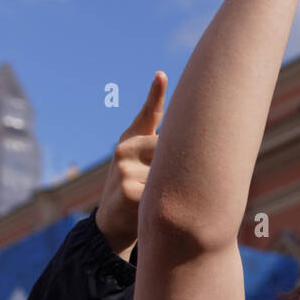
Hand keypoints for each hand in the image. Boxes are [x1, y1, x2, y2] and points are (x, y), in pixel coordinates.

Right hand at [94, 72, 166, 258]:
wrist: (113, 223)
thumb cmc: (136, 190)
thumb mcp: (144, 167)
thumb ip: (161, 148)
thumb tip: (185, 128)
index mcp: (130, 140)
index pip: (148, 115)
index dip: (155, 94)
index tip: (162, 75)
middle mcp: (124, 149)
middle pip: (169, 151)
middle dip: (175, 168)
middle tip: (163, 183)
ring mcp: (125, 169)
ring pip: (169, 175)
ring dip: (170, 191)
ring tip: (153, 199)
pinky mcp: (128, 190)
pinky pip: (163, 195)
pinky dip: (164, 205)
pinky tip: (148, 210)